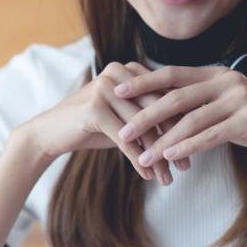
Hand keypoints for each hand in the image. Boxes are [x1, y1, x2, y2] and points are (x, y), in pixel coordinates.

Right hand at [21, 62, 187, 183]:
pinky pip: (125, 139)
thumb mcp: (124, 116)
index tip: (195, 147)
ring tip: (167, 178)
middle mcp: (118, 72)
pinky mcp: (94, 108)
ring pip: (142, 128)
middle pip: (156, 110)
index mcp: (129, 68)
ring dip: (157, 157)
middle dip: (173, 141)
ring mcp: (105, 88)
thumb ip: (150, 113)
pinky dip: (138, 160)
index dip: (182, 122)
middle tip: (186, 167)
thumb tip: (188, 129)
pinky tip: (147, 177)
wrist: (51, 132)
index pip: (164, 96)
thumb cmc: (92, 126)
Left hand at [113, 66, 246, 163]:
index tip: (116, 89)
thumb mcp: (229, 107)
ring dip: (163, 141)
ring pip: (190, 120)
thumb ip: (202, 106)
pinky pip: (211, 135)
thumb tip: (168, 113)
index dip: (143, 81)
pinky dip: (187, 147)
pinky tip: (170, 158)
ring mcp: (239, 99)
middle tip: (122, 130)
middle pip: (175, 96)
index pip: (172, 75)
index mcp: (217, 74)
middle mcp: (226, 81)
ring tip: (141, 157)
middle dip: (144, 114)